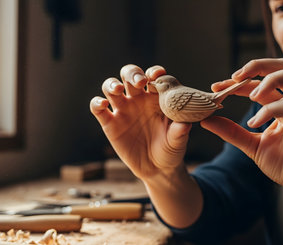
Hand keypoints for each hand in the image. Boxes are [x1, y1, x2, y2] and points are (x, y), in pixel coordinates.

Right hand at [90, 65, 191, 179]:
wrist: (156, 169)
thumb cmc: (171, 149)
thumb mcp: (178, 141)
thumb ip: (179, 131)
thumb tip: (185, 124)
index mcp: (156, 97)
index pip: (153, 77)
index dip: (154, 72)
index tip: (157, 75)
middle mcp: (138, 99)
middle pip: (130, 75)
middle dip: (133, 74)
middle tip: (140, 82)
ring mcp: (123, 109)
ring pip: (111, 86)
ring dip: (112, 84)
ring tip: (119, 90)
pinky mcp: (110, 123)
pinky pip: (98, 108)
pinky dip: (97, 102)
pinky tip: (103, 104)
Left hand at [202, 58, 282, 205]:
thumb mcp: (252, 145)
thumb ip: (231, 131)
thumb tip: (205, 119)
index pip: (261, 81)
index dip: (238, 80)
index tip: (215, 87)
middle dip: (259, 65)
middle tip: (236, 76)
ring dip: (272, 78)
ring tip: (252, 95)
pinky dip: (271, 110)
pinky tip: (254, 123)